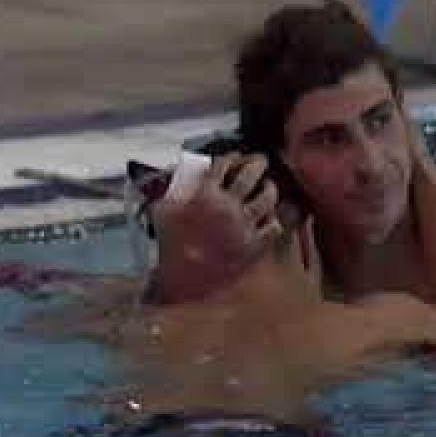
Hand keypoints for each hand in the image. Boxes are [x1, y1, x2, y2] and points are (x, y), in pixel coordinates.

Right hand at [149, 153, 281, 301]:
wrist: (184, 279)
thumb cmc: (170, 248)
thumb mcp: (162, 213)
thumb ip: (167, 193)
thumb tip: (170, 180)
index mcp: (206, 195)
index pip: (223, 165)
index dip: (231, 157)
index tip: (235, 157)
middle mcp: (228, 206)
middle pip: (251, 174)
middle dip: (257, 163)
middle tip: (260, 161)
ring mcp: (243, 226)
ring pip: (268, 198)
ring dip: (269, 189)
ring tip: (268, 187)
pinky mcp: (253, 245)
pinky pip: (273, 227)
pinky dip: (273, 220)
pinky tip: (269, 219)